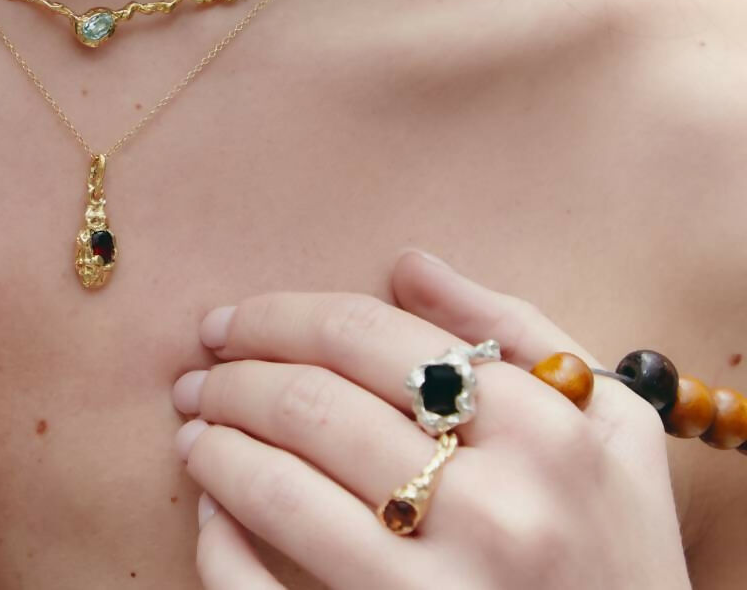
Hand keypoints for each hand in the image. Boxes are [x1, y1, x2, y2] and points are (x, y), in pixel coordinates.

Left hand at [172, 249, 689, 588]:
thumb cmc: (619, 544)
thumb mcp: (609, 422)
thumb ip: (515, 328)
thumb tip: (406, 266)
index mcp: (544, 428)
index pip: (365, 335)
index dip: (278, 317)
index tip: (231, 322)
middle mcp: (498, 508)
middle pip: (313, 406)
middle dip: (233, 378)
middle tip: (197, 373)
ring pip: (282, 493)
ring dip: (216, 447)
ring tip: (194, 429)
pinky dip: (222, 548)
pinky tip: (211, 515)